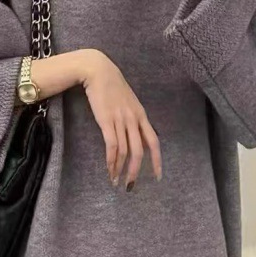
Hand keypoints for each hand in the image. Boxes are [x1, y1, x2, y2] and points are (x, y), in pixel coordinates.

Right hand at [79, 50, 162, 188]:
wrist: (98, 71)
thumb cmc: (111, 86)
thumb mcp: (128, 102)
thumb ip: (133, 118)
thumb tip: (135, 135)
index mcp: (142, 115)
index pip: (154, 142)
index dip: (157, 161)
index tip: (157, 176)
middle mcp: (134, 119)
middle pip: (139, 151)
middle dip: (136, 171)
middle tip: (131, 186)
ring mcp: (121, 120)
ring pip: (125, 152)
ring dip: (120, 169)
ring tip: (116, 181)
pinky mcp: (106, 121)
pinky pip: (112, 146)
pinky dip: (111, 160)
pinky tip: (109, 169)